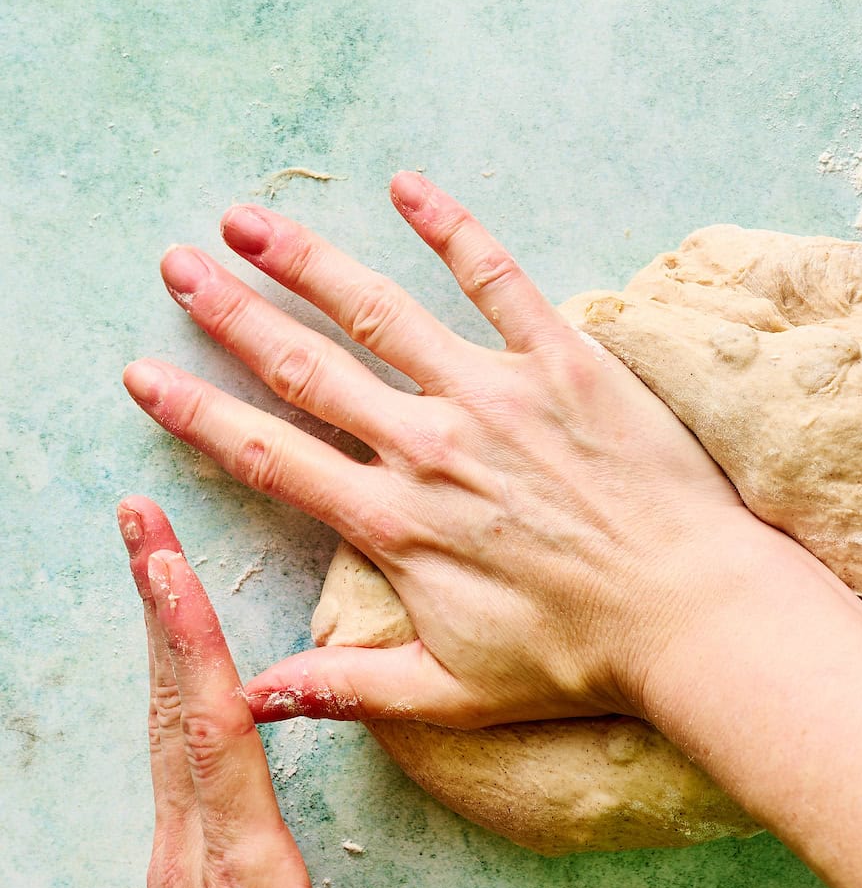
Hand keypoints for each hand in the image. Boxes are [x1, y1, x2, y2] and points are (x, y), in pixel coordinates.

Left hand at [118, 497, 508, 887]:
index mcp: (244, 880)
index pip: (215, 740)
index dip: (195, 648)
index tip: (169, 567)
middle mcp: (195, 854)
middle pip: (171, 707)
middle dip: (156, 607)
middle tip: (137, 519)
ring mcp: (176, 859)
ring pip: (161, 723)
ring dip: (156, 635)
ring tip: (148, 556)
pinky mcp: (178, 867)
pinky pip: (167, 753)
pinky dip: (168, 685)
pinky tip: (176, 651)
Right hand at [124, 173, 757, 729]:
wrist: (688, 614)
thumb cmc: (576, 658)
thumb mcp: (451, 694)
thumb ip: (347, 688)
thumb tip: (255, 700)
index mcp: (395, 522)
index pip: (269, 457)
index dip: (198, 414)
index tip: (147, 376)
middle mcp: (430, 448)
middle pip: (305, 367)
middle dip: (230, 315)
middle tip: (179, 266)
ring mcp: (495, 397)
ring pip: (378, 312)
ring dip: (305, 261)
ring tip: (249, 221)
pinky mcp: (564, 364)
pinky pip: (498, 279)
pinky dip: (451, 230)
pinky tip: (408, 187)